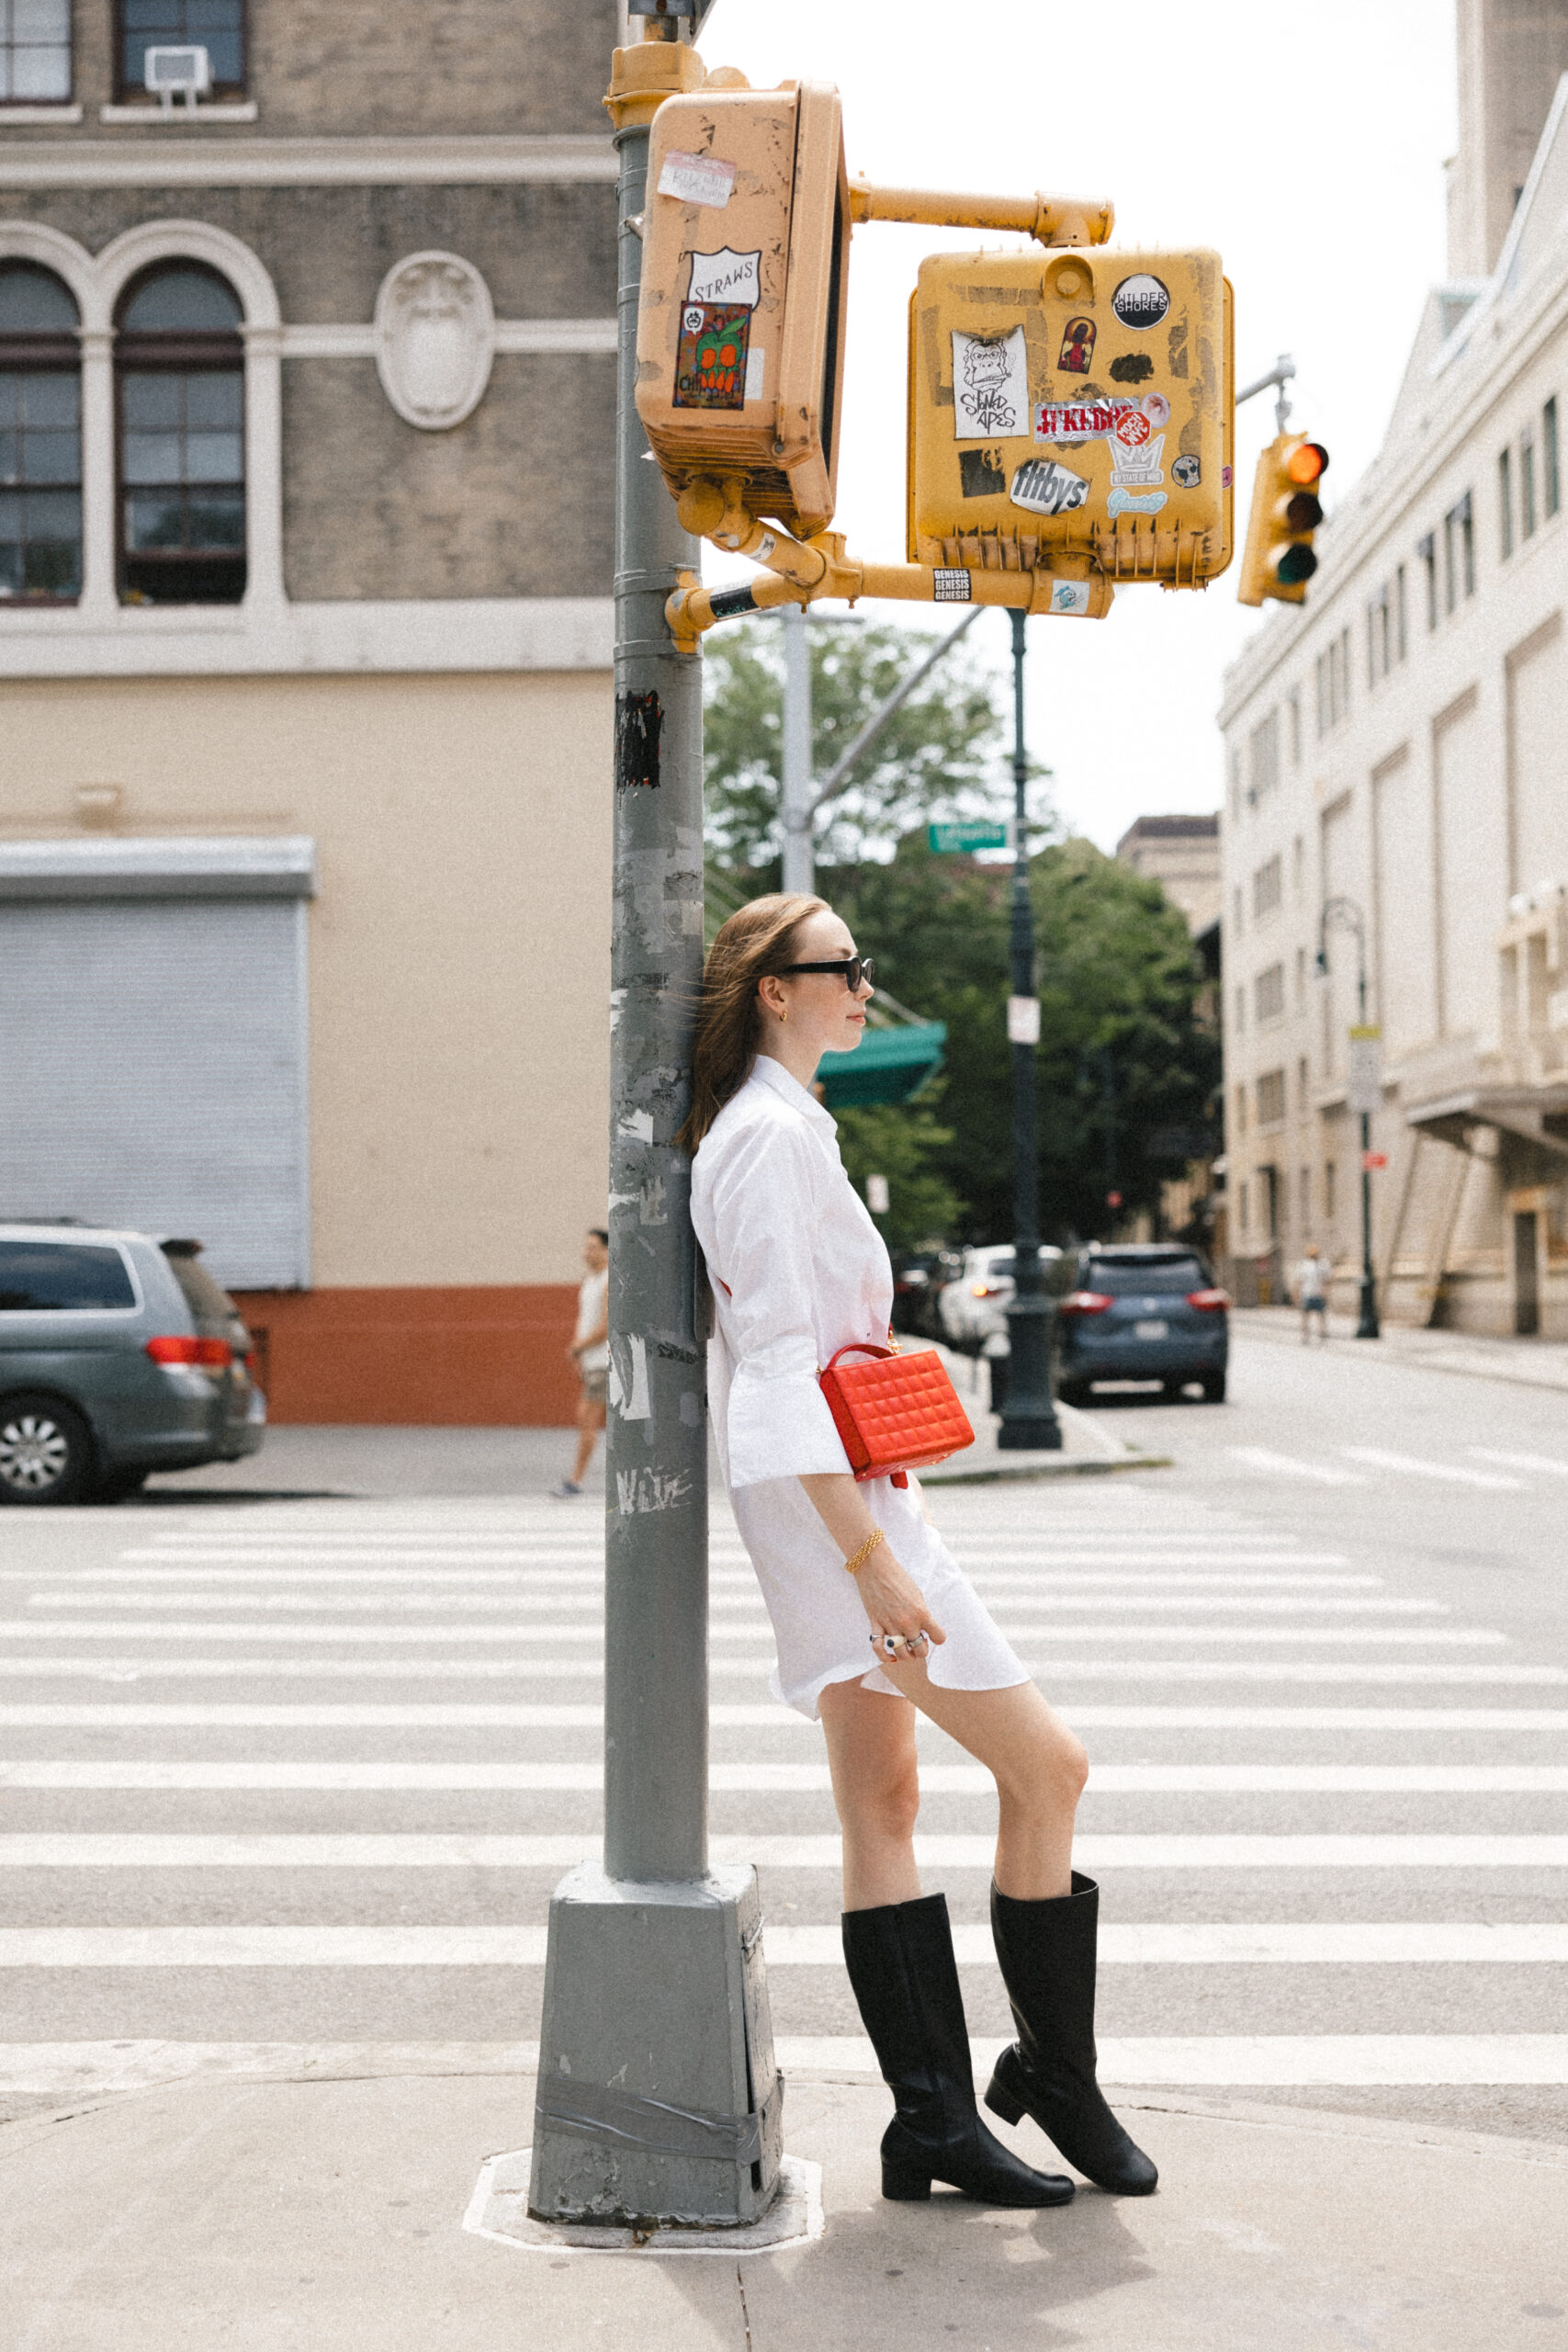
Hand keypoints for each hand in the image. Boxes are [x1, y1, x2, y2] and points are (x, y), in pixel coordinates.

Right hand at [856, 1542, 946, 1660]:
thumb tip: (925, 1628)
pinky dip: (885, 1656)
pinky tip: (891, 1656)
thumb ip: (922, 1613)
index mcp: (921, 1613)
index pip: (939, 1637)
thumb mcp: (918, 1594)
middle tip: (919, 1642)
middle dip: (922, 1649)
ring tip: (907, 1650)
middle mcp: (907, 1622)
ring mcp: (890, 1625)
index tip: (934, 1635)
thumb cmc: (898, 1577)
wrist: (876, 1567)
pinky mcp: (876, 1624)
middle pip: (920, 1651)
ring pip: (902, 1654)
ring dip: (906, 1656)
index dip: (938, 1637)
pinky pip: (879, 1648)